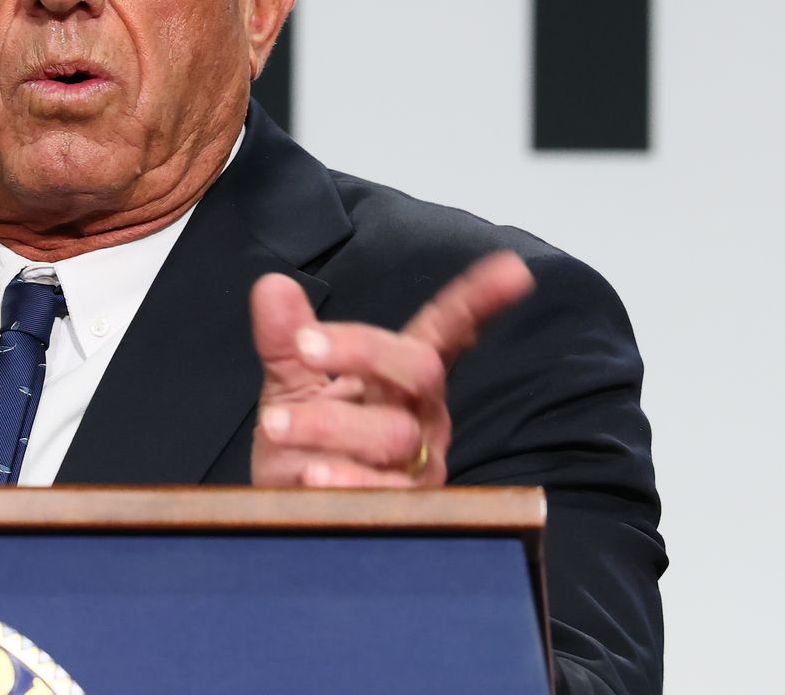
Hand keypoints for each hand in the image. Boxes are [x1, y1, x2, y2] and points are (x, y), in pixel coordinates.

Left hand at [249, 252, 534, 486]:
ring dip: (329, 425)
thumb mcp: (291, 388)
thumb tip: (272, 285)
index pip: (445, 333)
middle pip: (420, 370)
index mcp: (402, 379)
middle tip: (303, 346)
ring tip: (276, 425)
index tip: (512, 269)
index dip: (478, 302)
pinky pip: (383, 492)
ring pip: (394, 433)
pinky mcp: (403, 512)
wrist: (289, 516)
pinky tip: (312, 476)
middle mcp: (421, 417)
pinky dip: (344, 479)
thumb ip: (285, 340)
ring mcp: (418, 466)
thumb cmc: (303, 447)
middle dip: (361, 350)